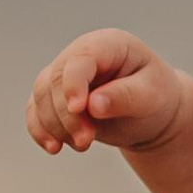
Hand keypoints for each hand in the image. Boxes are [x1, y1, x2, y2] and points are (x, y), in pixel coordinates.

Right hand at [26, 29, 192, 160]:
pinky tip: (53, 148)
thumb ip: (125, 97)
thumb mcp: (152, 95)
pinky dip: (40, 130)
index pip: (81, 59)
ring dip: (55, 125)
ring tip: (82, 145)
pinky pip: (35, 110)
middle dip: (66, 114)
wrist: (151, 113)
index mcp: (107, 45)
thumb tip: (93, 105)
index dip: (74, 83)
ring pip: (42, 96)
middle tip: (86, 141)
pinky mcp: (55, 97)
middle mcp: (80, 55)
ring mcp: (64, 75)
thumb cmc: (157, 96)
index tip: (78, 108)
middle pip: (56, 80)